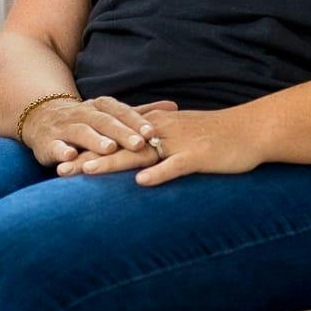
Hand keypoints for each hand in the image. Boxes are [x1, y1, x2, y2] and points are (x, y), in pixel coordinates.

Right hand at [21, 95, 177, 169]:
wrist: (42, 118)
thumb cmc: (87, 120)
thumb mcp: (112, 114)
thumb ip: (141, 112)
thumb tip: (174, 106)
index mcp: (101, 106)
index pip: (121, 112)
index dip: (135, 121)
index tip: (152, 131)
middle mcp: (83, 113)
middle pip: (104, 122)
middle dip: (121, 132)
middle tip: (139, 143)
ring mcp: (64, 127)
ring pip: (81, 131)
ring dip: (95, 140)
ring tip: (109, 149)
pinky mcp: (48, 142)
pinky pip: (54, 146)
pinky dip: (61, 151)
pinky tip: (69, 156)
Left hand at [57, 107, 261, 186]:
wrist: (251, 130)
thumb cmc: (216, 135)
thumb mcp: (180, 134)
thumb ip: (155, 142)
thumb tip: (133, 156)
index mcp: (154, 127)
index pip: (114, 138)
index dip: (87, 148)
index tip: (60, 159)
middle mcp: (160, 132)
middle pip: (117, 145)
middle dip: (88, 156)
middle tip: (60, 169)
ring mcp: (178, 142)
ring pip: (139, 153)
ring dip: (112, 162)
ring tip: (87, 171)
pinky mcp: (197, 155)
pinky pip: (174, 165)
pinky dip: (158, 173)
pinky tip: (141, 182)